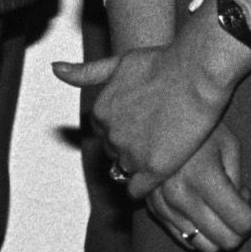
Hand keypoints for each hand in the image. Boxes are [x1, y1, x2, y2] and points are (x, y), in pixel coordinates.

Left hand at [56, 31, 234, 196]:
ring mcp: (131, 154)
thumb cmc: (163, 64)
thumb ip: (87, 71)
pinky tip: (158, 175)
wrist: (195, 74)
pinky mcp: (153, 169)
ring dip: (138, 165)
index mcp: (101, 112)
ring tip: (160, 153)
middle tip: (153, 137)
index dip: (123, 127)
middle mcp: (111, 135)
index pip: (104, 130)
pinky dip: (144, 186)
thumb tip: (55, 69)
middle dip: (129, 146)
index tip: (139, 123)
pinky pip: (138, 189)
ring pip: (126, 170)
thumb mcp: (119, 62)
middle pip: (114, 150)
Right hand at [145, 125, 250, 251]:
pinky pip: (185, 240)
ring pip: (206, 247)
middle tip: (246, 203)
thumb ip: (238, 181)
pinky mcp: (154, 211)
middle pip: (227, 241)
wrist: (153, 120)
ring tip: (222, 205)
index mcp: (203, 178)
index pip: (243, 222)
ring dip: (222, 232)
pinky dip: (202, 232)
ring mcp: (165, 208)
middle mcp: (181, 198)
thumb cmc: (199, 128)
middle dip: (244, 228)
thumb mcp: (229, 146)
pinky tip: (204, 207)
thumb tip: (242, 205)